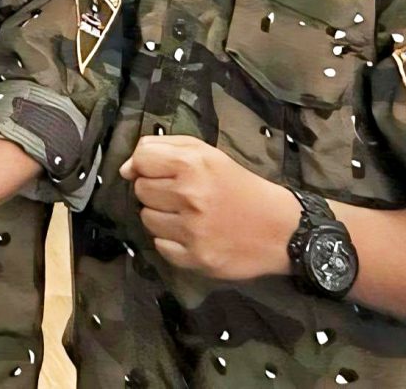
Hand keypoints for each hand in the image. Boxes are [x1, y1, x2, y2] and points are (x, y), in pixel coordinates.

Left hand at [121, 134, 300, 281]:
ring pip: (147, 219)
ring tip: (186, 216)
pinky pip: (160, 246)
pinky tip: (192, 235)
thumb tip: (126, 168)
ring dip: (162, 217)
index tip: (156, 172)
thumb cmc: (239, 186)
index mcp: (192, 165)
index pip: (141, 160)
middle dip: (156, 191)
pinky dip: (171, 241)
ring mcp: (192, 230)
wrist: (279, 228)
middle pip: (141, 190)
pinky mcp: (196, 258)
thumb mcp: (208, 154)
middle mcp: (189, 196)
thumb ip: (164, 148)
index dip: (144, 165)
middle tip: (180, 195)